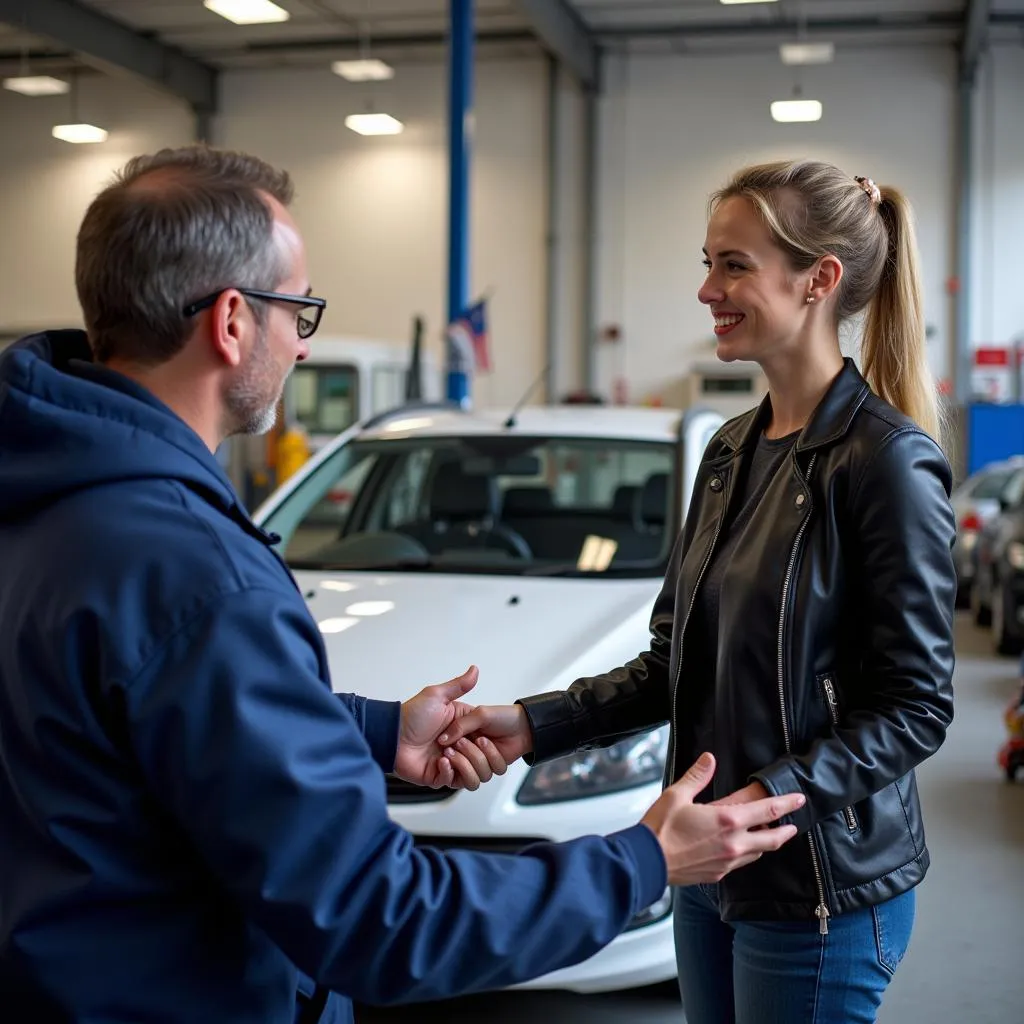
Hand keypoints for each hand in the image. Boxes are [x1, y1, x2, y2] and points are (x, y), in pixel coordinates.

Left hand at [394, 667, 506, 789]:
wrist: (391, 735)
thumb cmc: (411, 715)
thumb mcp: (437, 696)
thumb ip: (459, 685)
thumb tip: (475, 669)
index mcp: (463, 729)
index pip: (487, 740)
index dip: (486, 740)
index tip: (479, 736)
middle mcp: (459, 747)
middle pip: (485, 761)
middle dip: (473, 753)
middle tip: (457, 743)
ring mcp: (451, 763)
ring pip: (474, 776)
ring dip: (464, 764)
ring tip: (446, 753)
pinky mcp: (439, 776)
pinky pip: (454, 782)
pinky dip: (449, 772)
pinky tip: (440, 760)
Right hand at [437, 703, 533, 775]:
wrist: (524, 724)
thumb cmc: (501, 716)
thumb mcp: (479, 714)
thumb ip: (460, 726)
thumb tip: (442, 739)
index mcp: (460, 740)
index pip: (446, 760)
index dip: (446, 758)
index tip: (446, 749)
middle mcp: (468, 753)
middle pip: (459, 771)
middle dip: (462, 758)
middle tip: (462, 743)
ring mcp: (481, 761)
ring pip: (475, 775)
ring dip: (478, 757)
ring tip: (482, 740)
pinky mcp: (493, 767)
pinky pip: (491, 772)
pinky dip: (493, 758)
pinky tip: (492, 744)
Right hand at [640, 754, 803, 886]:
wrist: (648, 862)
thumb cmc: (661, 829)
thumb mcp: (677, 794)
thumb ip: (697, 776)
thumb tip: (709, 759)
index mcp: (726, 819)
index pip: (766, 810)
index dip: (785, 803)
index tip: (798, 799)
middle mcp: (733, 843)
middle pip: (771, 838)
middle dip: (786, 829)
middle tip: (794, 823)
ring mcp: (727, 861)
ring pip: (758, 852)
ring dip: (767, 843)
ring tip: (771, 836)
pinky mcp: (718, 874)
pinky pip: (741, 863)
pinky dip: (748, 854)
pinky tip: (742, 850)